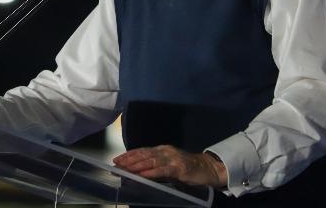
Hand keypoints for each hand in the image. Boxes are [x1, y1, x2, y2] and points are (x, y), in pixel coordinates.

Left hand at [113, 145, 227, 186]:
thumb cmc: (187, 169)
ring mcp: (173, 158)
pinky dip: (152, 172)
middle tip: (117, 164)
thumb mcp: (169, 165)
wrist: (208, 168)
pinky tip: (143, 175)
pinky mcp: (180, 167)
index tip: (116, 159)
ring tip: (126, 169)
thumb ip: (156, 166)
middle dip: (129, 159)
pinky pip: (163, 170)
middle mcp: (166, 151)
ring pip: (151, 160)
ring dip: (137, 165)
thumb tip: (137, 171)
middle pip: (144, 154)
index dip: (129, 154)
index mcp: (162, 150)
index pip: (142, 150)